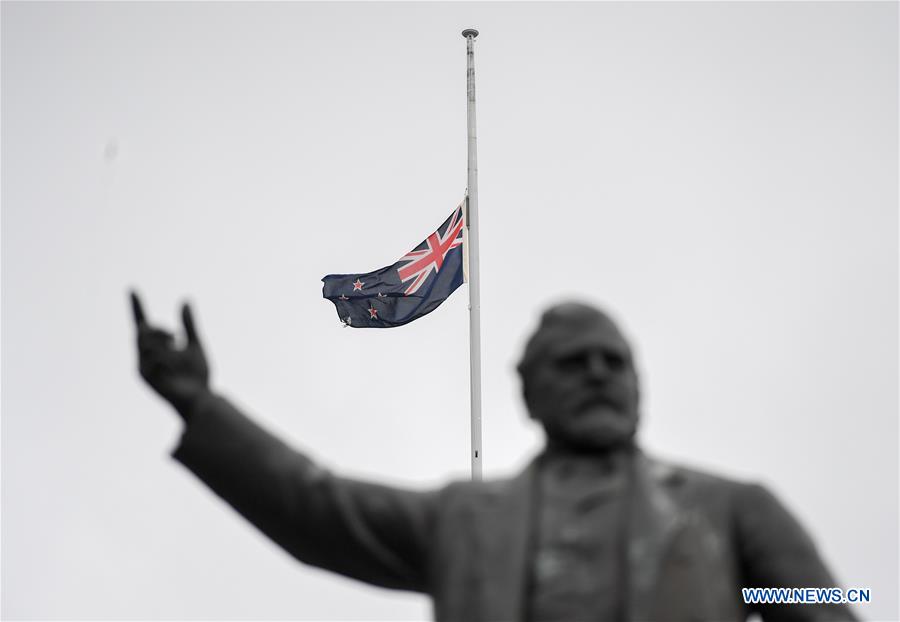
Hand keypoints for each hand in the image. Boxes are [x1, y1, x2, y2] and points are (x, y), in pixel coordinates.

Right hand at [130, 291, 209, 419]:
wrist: (201, 398)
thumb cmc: (198, 376)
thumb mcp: (195, 344)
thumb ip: (189, 325)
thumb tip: (185, 301)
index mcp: (156, 349)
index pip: (142, 324)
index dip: (137, 307)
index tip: (132, 289)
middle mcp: (145, 357)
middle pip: (143, 331)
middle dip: (159, 330)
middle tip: (175, 337)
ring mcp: (143, 367)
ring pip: (148, 343)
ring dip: (166, 345)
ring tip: (177, 356)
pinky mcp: (145, 377)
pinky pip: (155, 357)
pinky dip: (168, 359)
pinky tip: (174, 369)